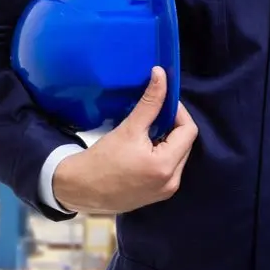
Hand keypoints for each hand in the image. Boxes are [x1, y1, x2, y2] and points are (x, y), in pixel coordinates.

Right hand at [53, 66, 197, 213]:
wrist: (80, 189)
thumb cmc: (101, 159)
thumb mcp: (128, 129)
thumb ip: (150, 102)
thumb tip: (162, 75)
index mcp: (165, 166)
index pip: (188, 131)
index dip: (178, 112)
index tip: (163, 103)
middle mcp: (172, 182)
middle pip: (186, 144)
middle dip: (174, 126)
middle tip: (154, 116)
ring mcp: (166, 190)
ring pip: (179, 156)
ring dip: (169, 140)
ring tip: (148, 132)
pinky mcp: (158, 194)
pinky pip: (170, 168)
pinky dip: (163, 154)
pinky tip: (146, 148)